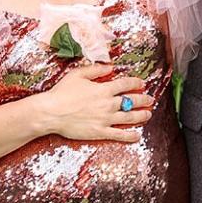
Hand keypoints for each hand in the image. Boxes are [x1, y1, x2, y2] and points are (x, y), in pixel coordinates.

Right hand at [39, 64, 153, 142]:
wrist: (51, 112)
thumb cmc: (61, 93)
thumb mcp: (77, 74)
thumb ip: (96, 69)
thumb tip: (110, 67)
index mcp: (103, 89)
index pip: (125, 84)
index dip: (135, 82)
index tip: (141, 83)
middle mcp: (108, 104)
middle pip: (131, 100)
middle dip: (143, 99)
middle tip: (149, 99)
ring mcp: (106, 119)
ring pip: (130, 117)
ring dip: (141, 115)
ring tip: (148, 114)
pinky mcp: (101, 132)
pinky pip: (120, 134)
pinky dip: (130, 135)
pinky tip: (137, 136)